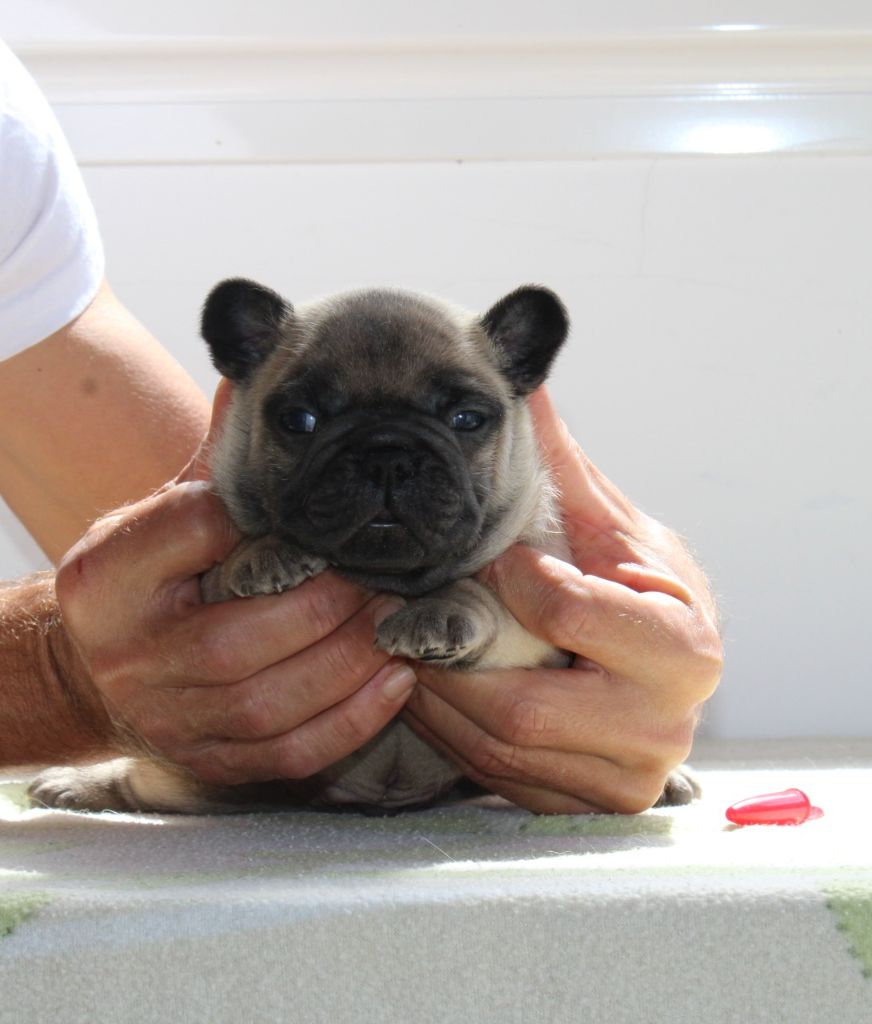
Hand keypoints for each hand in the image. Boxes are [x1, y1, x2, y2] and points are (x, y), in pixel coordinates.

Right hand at [53, 382, 416, 784]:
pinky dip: (352, 718)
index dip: (262, 518)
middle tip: (386, 575)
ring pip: (272, 700)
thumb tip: (255, 379)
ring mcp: (170, 716)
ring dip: (352, 660)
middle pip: (239, 634)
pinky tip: (395, 679)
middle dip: (329, 602)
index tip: (323, 511)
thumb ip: (215, 462)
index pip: (191, 530)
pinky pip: (290, 751)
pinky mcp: (210, 760)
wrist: (104, 667)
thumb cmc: (151, 579)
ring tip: (398, 622)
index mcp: (109, 576)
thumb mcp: (164, 512)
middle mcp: (131, 652)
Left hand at [403, 388, 722, 813]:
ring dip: (434, 696)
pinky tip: (431, 689)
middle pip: (520, 706)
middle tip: (401, 613)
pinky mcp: (589, 803)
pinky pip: (498, 777)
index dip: (512, 581)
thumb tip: (523, 383)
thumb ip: (566, 466)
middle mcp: (662, 723)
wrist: (667, 666)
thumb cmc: (641, 588)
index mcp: (682, 647)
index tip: (488, 556)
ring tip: (404, 648)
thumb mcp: (614, 526)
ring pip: (497, 748)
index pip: (570, 614)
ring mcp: (625, 775)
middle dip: (447, 659)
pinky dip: (452, 733)